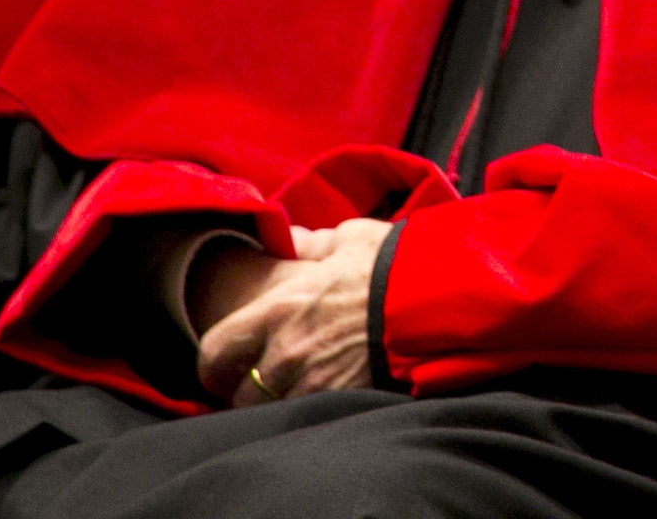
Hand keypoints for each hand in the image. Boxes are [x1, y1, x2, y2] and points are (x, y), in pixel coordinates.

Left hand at [194, 218, 393, 404]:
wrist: (443, 296)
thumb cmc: (395, 264)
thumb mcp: (350, 239)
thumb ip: (311, 244)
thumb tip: (291, 239)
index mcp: (278, 310)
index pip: (214, 353)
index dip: (214, 366)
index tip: (226, 366)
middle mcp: (287, 352)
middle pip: (241, 395)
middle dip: (248, 392)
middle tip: (264, 382)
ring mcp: (315, 382)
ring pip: (274, 412)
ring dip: (282, 403)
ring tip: (300, 389)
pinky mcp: (344, 400)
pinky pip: (311, 416)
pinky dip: (313, 410)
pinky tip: (328, 396)